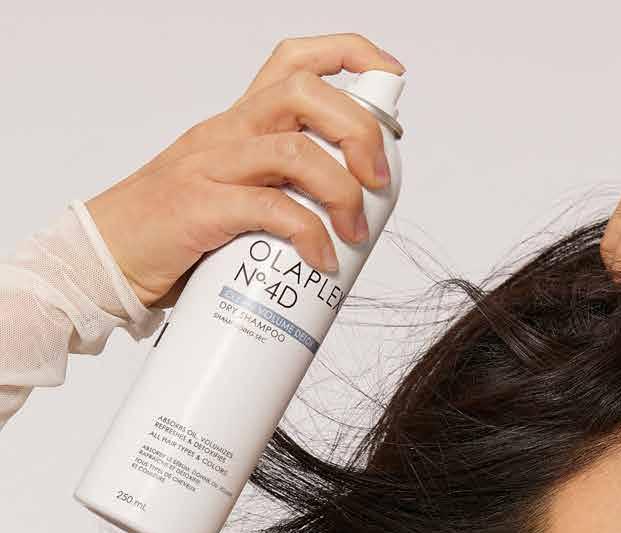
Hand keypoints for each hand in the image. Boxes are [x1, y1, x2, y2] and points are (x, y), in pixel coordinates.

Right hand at [84, 33, 406, 310]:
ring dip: (341, 191)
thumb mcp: (235, 198)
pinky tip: (322, 262)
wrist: (107, 259)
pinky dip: (308, 235)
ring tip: (354, 233)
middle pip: (306, 94)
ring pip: (295, 151)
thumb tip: (348, 227)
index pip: (295, 61)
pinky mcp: (201, 208)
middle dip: (359, 131)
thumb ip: (283, 195)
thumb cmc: (176, 235)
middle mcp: (227, 132)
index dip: (349, 57)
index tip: (389, 81)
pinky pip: (270, 210)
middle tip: (378, 181)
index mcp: (239, 124)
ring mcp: (212, 166)